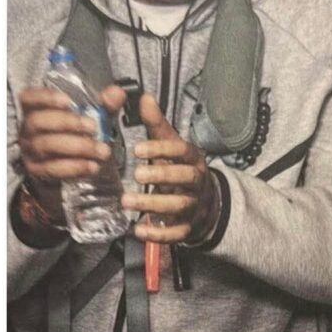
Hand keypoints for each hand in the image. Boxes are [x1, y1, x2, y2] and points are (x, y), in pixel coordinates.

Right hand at [18, 85, 125, 218]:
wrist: (64, 163)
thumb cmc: (75, 132)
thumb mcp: (90, 115)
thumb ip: (103, 104)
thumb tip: (117, 93)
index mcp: (35, 109)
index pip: (29, 97)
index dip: (45, 97)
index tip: (67, 101)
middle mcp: (28, 129)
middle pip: (38, 122)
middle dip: (67, 123)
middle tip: (92, 127)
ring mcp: (30, 150)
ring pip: (47, 146)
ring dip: (77, 147)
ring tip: (101, 150)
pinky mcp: (37, 170)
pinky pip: (52, 169)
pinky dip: (74, 167)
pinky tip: (92, 166)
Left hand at [122, 94, 219, 243]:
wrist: (205, 202)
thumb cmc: (180, 168)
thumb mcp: (170, 145)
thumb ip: (156, 125)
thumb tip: (143, 97)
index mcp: (193, 158)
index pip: (182, 151)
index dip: (162, 150)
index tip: (137, 149)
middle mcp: (197, 181)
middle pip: (186, 178)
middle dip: (162, 176)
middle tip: (136, 174)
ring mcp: (195, 206)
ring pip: (179, 205)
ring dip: (153, 204)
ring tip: (126, 201)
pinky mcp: (188, 227)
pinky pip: (177, 233)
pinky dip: (159, 234)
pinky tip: (138, 230)